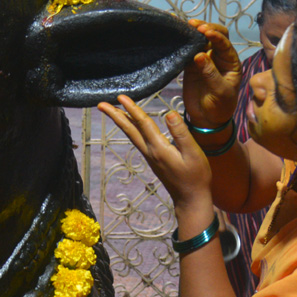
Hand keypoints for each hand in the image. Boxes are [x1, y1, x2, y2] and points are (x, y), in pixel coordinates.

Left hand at [97, 95, 212, 211]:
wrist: (191, 199)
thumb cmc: (196, 176)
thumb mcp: (193, 153)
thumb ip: (181, 133)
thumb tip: (169, 113)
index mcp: (159, 148)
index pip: (143, 123)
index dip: (132, 108)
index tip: (120, 96)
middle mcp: (150, 152)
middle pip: (129, 130)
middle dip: (115, 115)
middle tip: (101, 104)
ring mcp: (150, 157)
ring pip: (132, 135)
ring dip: (121, 122)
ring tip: (113, 111)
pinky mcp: (153, 160)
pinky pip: (138, 140)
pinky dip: (131, 129)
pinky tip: (131, 126)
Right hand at [182, 20, 242, 128]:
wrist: (208, 119)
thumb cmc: (221, 106)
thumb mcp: (221, 92)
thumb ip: (211, 73)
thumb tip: (200, 55)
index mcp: (231, 62)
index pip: (225, 43)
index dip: (217, 36)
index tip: (206, 32)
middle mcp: (219, 57)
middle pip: (214, 35)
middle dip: (206, 28)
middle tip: (195, 25)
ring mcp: (204, 59)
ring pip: (200, 40)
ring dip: (193, 32)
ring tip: (185, 25)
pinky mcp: (191, 65)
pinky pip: (187, 50)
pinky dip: (182, 42)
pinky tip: (176, 33)